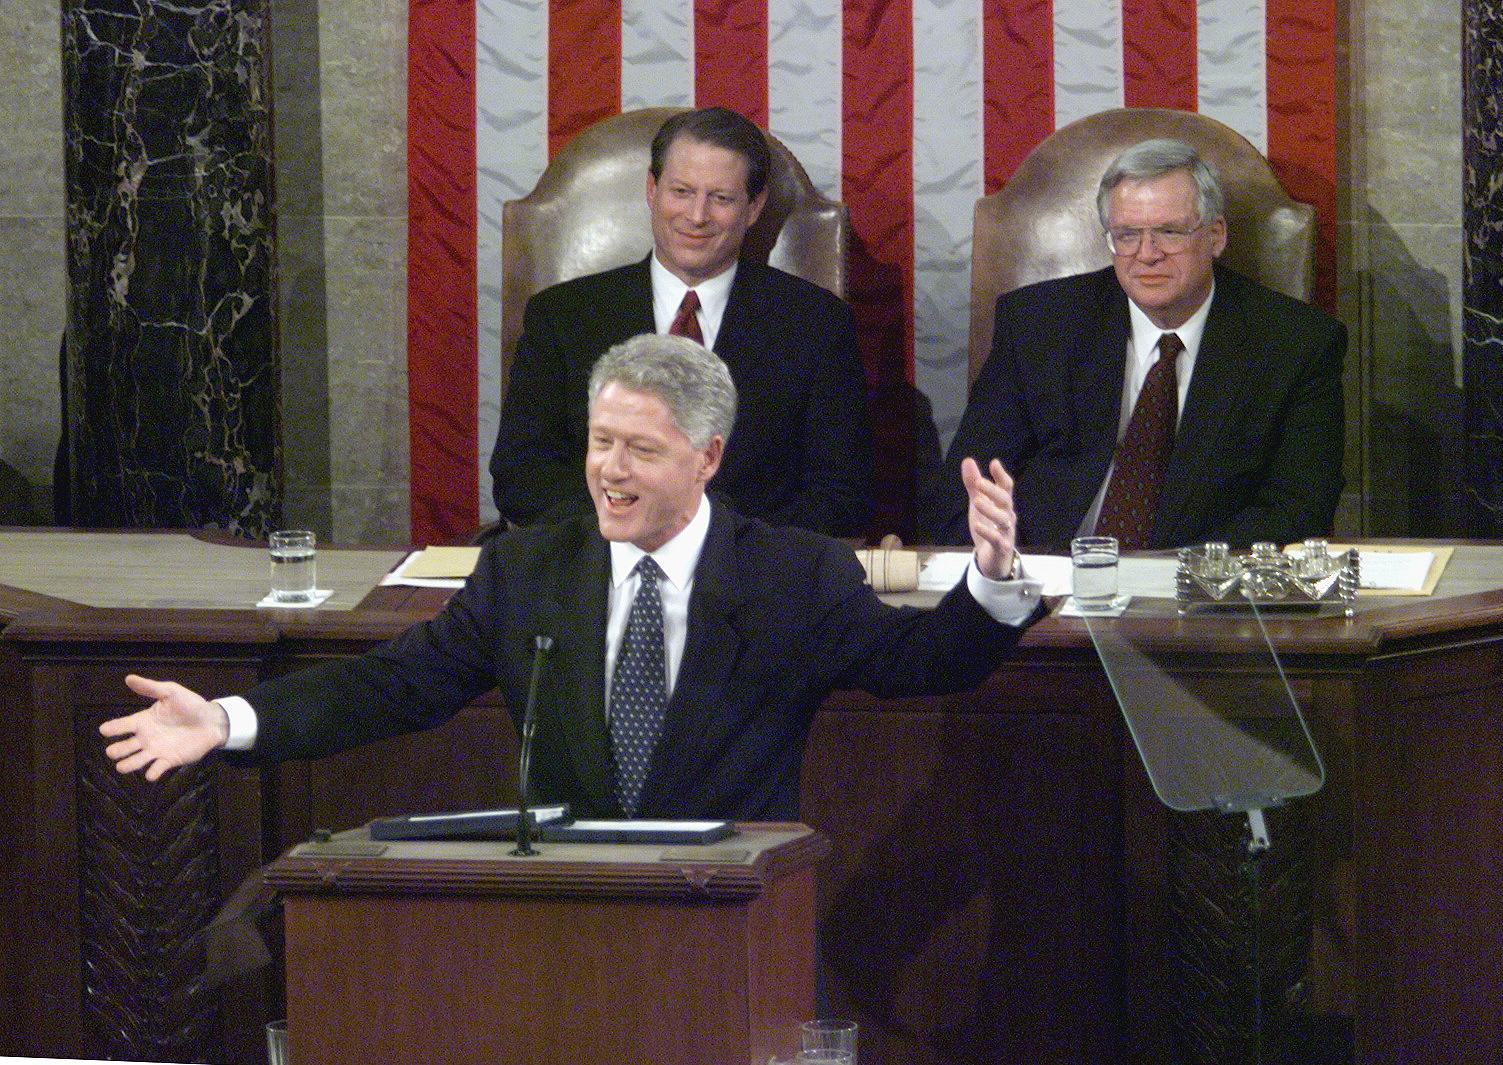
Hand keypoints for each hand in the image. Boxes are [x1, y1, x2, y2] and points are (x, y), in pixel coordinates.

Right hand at [99, 674, 230, 780]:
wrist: (211, 720)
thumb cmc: (190, 705)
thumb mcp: (171, 692)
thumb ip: (151, 687)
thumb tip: (129, 678)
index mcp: (143, 720)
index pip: (122, 725)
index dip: (112, 728)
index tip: (104, 730)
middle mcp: (145, 737)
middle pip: (124, 747)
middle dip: (116, 750)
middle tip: (113, 751)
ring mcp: (156, 750)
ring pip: (135, 761)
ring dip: (128, 765)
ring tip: (122, 766)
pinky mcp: (169, 760)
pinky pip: (157, 769)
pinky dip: (152, 773)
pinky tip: (151, 774)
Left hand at [962, 457, 1018, 580]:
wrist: (992, 559)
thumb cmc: (988, 526)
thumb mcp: (978, 503)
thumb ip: (973, 485)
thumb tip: (967, 460)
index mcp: (1003, 504)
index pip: (1006, 487)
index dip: (1001, 476)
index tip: (994, 463)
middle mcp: (1008, 516)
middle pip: (1005, 501)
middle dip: (993, 491)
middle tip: (978, 482)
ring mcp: (1006, 532)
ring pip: (1003, 519)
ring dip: (990, 510)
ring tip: (977, 501)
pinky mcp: (1001, 547)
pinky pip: (997, 539)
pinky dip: (988, 532)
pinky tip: (977, 525)